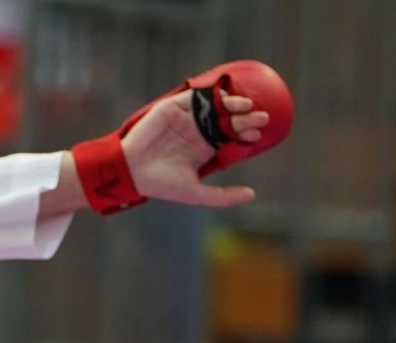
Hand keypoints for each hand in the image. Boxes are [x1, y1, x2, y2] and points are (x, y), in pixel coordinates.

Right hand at [122, 91, 266, 208]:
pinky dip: (213, 94)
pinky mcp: (174, 106)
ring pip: (216, 106)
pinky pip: (197, 96)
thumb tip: (252, 194)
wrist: (133, 171)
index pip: (230, 136)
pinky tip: (227, 97)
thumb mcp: (197, 193)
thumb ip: (223, 196)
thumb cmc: (162, 184)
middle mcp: (197, 131)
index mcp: (203, 148)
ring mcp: (186, 117)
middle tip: (262, 118)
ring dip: (234, 103)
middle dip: (246, 118)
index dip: (245, 134)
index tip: (257, 136)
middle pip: (228, 120)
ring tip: (249, 106)